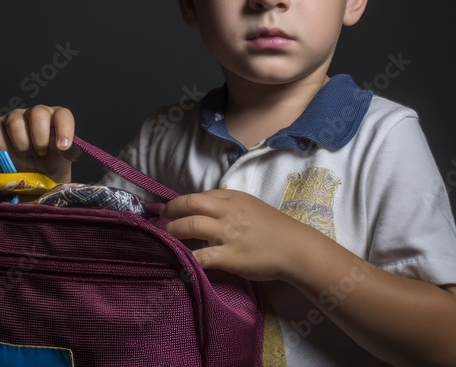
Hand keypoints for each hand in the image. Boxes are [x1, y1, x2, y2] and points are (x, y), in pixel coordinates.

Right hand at [0, 105, 81, 183]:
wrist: (30, 174)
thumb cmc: (50, 162)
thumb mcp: (65, 159)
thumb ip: (71, 151)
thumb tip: (67, 147)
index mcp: (56, 117)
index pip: (63, 114)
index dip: (64, 129)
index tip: (62, 147)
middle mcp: (36, 113)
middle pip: (38, 113)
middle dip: (40, 138)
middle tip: (41, 152)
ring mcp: (14, 117)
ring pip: (15, 122)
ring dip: (22, 144)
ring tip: (26, 154)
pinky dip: (1, 148)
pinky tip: (8, 156)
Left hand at [163, 189, 324, 281]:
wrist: (295, 248)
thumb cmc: (274, 228)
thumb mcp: (251, 206)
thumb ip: (229, 205)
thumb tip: (205, 208)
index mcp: (233, 198)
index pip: (200, 195)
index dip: (181, 201)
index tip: (170, 209)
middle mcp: (228, 211)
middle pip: (191, 205)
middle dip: (171, 211)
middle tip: (159, 219)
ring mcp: (229, 234)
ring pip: (191, 226)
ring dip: (173, 231)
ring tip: (164, 237)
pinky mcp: (230, 256)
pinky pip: (202, 256)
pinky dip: (186, 258)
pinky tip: (177, 260)